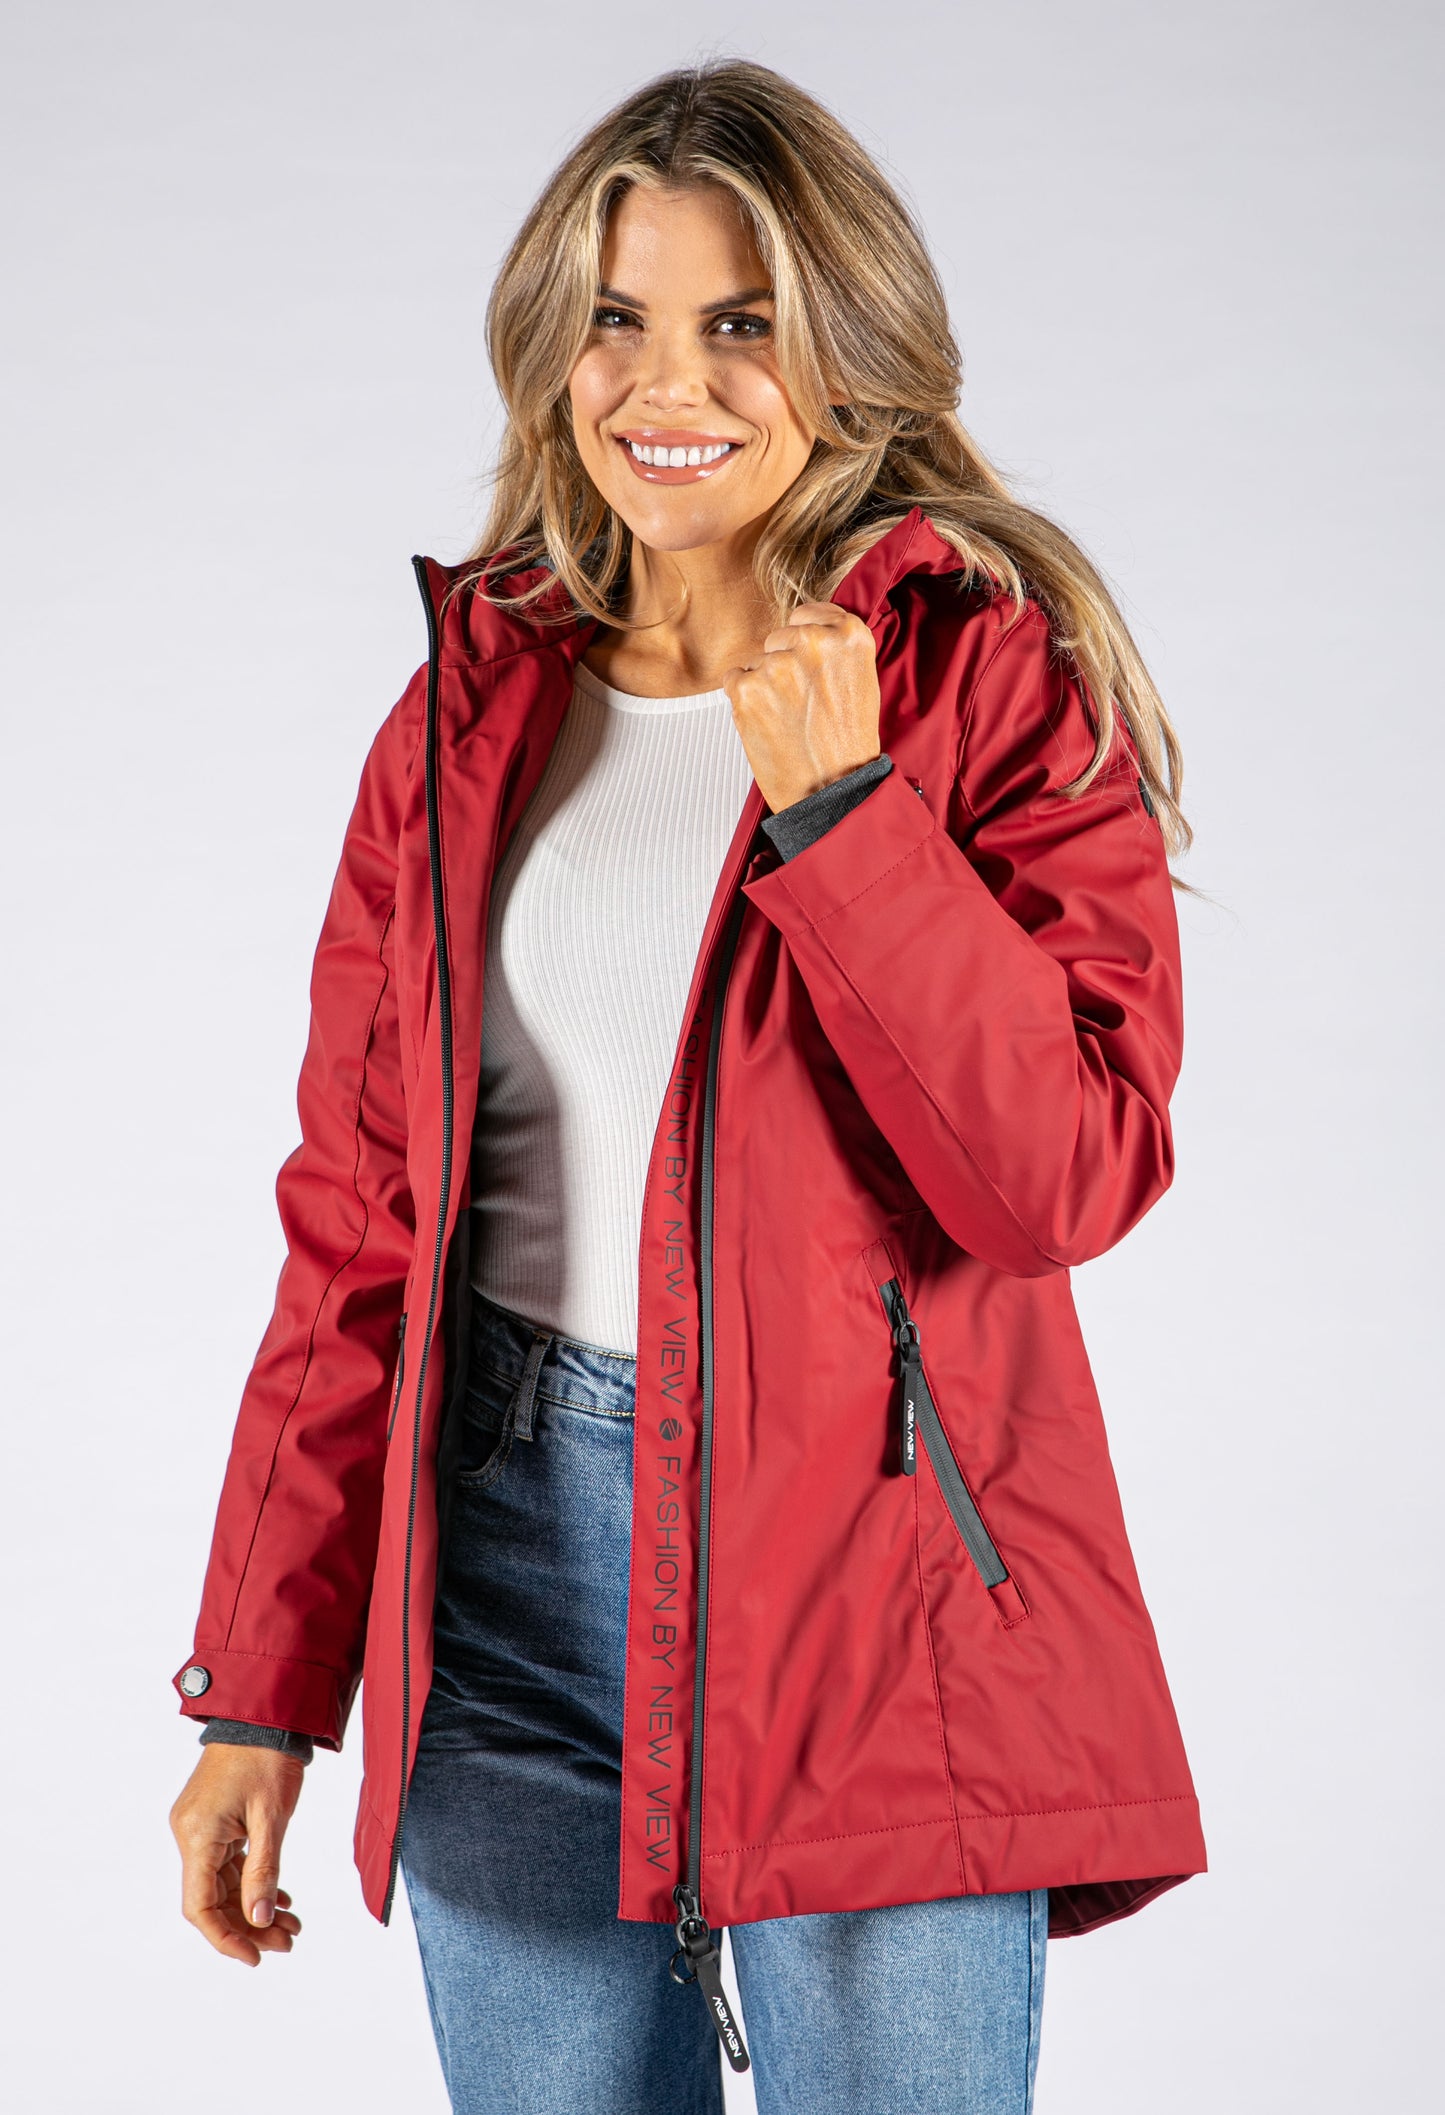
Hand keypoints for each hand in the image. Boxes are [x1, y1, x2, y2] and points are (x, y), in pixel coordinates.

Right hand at [169, 1745, 305, 1965]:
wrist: (265, 1711)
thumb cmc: (268, 1756)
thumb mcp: (272, 1817)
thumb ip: (263, 1872)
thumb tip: (259, 1922)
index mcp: (197, 1835)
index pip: (199, 1906)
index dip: (225, 1938)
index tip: (255, 1957)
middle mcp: (190, 1834)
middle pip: (213, 1899)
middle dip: (249, 1925)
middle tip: (288, 1942)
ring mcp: (199, 1826)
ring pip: (222, 1884)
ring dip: (254, 1906)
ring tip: (291, 1925)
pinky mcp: (212, 1819)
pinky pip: (227, 1862)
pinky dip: (251, 1881)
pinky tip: (279, 1896)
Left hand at [723, 602, 881, 813]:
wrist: (831, 792)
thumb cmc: (847, 745)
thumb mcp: (861, 683)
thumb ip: (835, 651)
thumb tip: (805, 630)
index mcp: (849, 636)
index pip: (810, 613)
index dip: (805, 642)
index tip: (809, 666)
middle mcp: (813, 642)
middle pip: (779, 636)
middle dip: (784, 665)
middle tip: (803, 705)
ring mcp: (777, 665)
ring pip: (757, 660)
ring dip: (765, 685)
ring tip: (789, 719)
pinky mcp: (747, 688)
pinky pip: (734, 679)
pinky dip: (744, 701)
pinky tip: (769, 724)